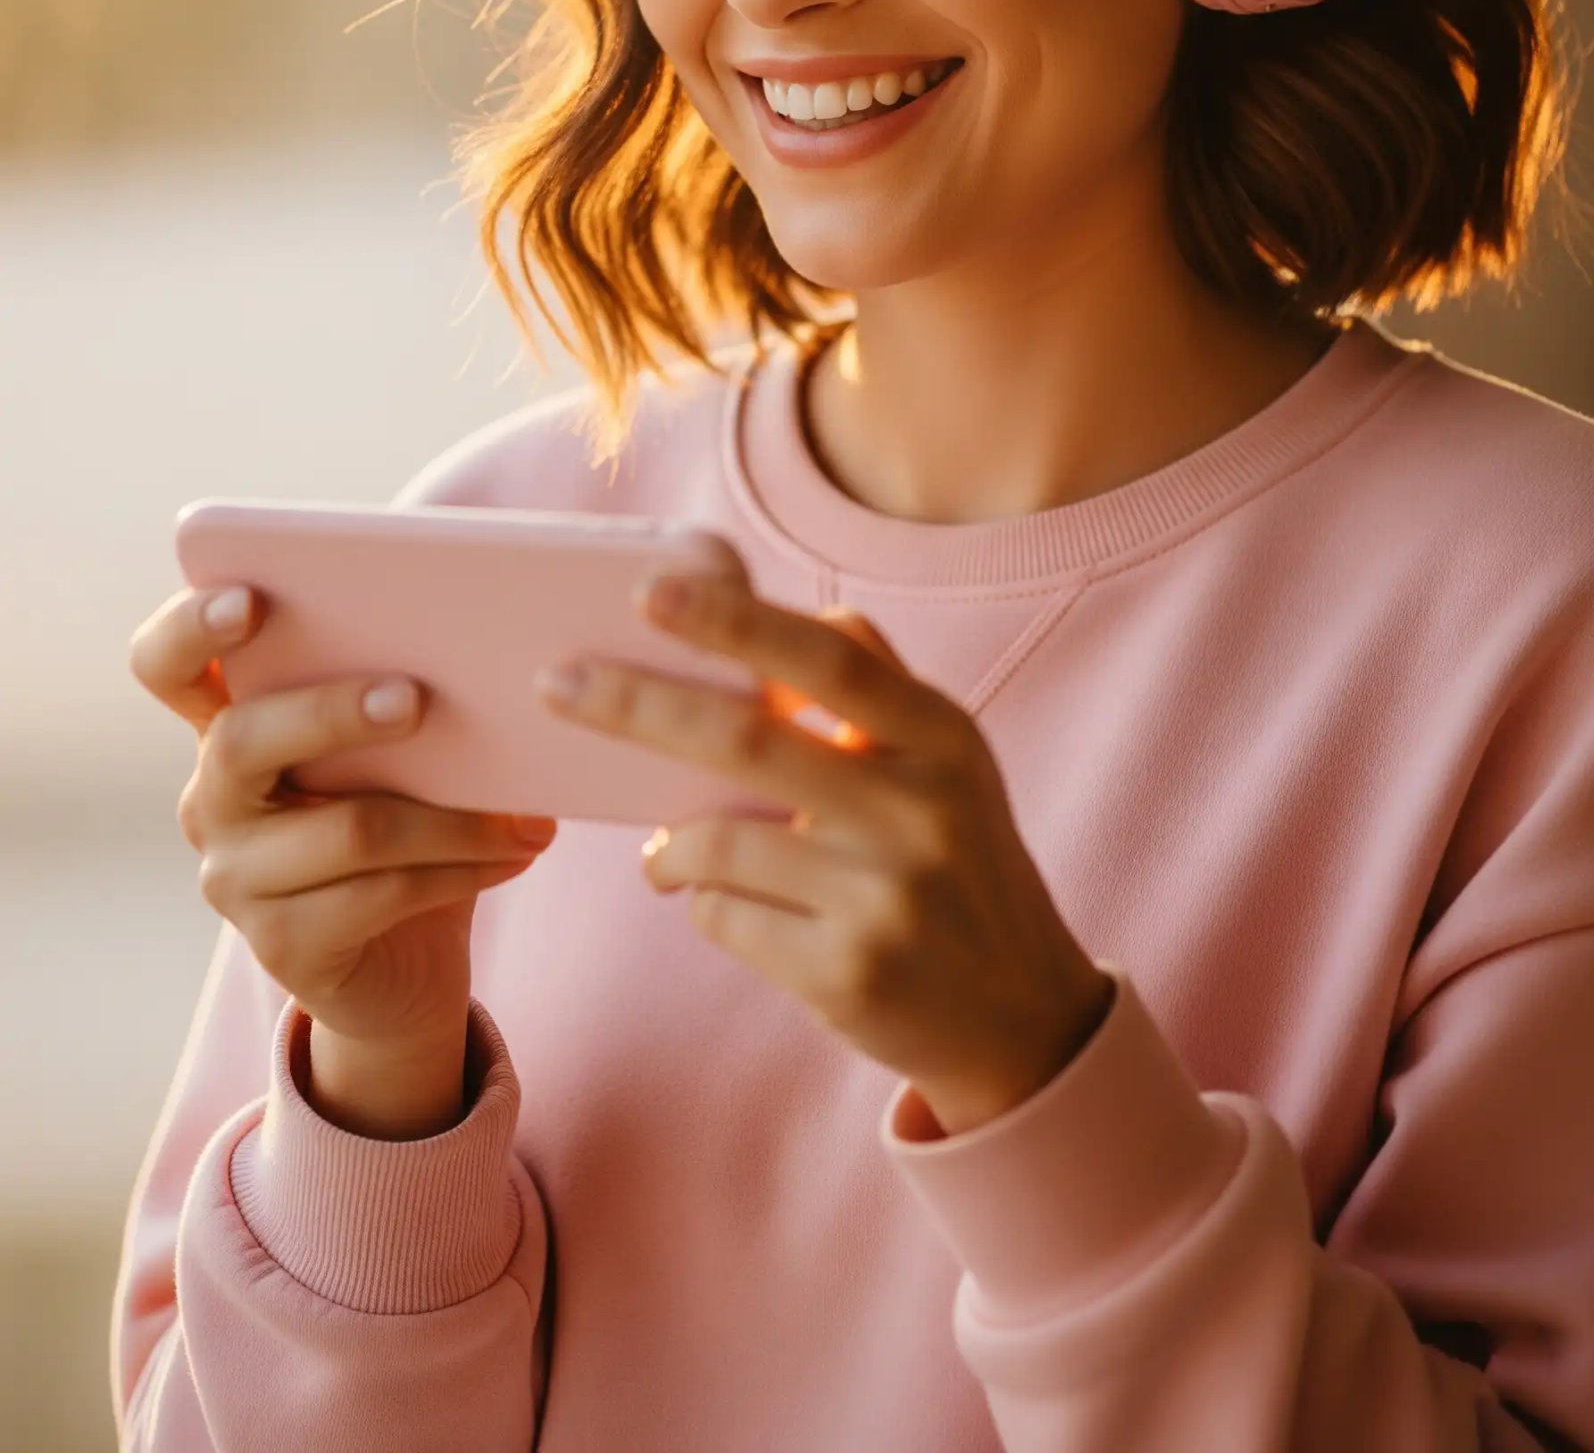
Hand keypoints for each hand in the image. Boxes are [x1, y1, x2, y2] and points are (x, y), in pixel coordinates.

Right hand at [127, 582, 559, 1049]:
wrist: (407, 962)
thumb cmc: (402, 817)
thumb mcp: (395, 749)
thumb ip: (398, 683)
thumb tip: (475, 619)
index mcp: (229, 726)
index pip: (167, 665)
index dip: (190, 628)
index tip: (248, 601)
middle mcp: (212, 799)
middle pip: (245, 738)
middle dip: (333, 711)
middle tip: (418, 698)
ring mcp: (235, 878)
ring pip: (348, 828)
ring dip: (452, 818)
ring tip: (527, 813)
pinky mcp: (281, 945)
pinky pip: (381, 894)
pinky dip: (462, 869)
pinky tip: (515, 853)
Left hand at [538, 566, 1113, 1136]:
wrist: (1022, 1015)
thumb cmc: (956, 859)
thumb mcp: (947, 761)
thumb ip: (873, 683)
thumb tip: (775, 606)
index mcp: (942, 737)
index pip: (828, 659)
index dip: (736, 623)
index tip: (652, 591)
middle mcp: (920, 810)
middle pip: (748, 738)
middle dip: (638, 705)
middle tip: (558, 684)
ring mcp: (884, 897)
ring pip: (717, 841)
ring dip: (666, 842)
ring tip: (662, 851)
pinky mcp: (847, 973)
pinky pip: (725, 916)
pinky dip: (701, 901)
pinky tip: (720, 905)